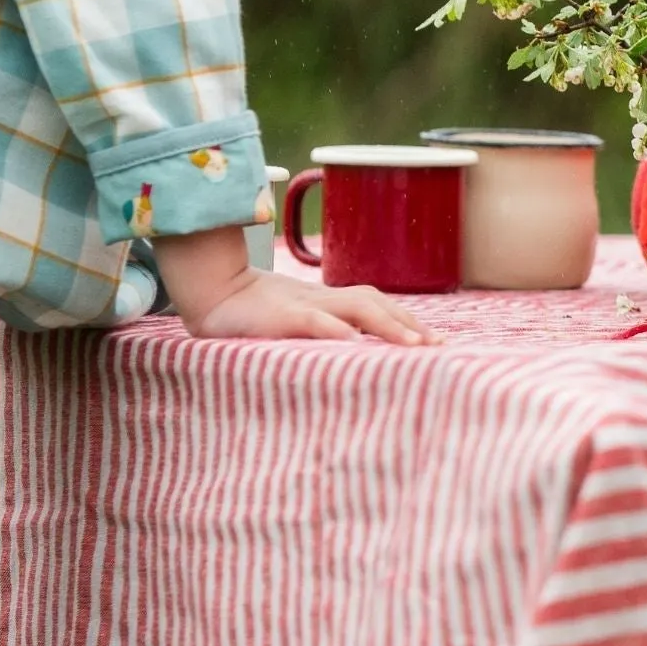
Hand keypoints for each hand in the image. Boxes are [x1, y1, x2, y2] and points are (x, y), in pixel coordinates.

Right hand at [189, 268, 440, 345]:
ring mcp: (300, 305)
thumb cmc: (248, 315)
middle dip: (408, 323)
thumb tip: (353, 353)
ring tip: (414, 347)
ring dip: (387, 325)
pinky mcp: (279, 317)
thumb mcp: (289, 322)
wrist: (208, 292)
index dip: (405, 318)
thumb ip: (318, 331)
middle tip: (438, 347)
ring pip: (353, 307)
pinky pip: (313, 321)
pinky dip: (335, 330)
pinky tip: (355, 344)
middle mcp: (319, 299)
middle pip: (374, 302)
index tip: (435, 342)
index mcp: (324, 301)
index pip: (375, 303)